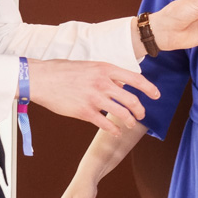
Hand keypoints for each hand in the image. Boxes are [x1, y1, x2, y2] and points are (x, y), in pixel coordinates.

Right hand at [27, 60, 160, 136]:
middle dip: (140, 109)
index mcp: (105, 69)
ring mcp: (94, 98)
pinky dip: (114, 130)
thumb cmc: (63, 71)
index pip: (135, 79)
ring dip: (129, 121)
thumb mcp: (89, 66)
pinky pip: (106, 124)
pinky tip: (116, 132)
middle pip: (132, 99)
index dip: (149, 88)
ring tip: (130, 124)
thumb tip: (120, 82)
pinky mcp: (85, 112)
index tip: (156, 95)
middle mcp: (103, 83)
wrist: (41, 79)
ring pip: (122, 113)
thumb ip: (105, 74)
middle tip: (141, 114)